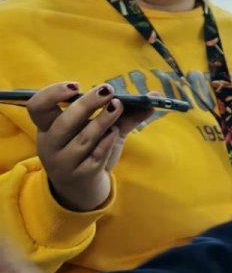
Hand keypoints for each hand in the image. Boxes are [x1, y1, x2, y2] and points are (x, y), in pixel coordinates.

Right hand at [28, 83, 154, 212]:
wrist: (83, 186)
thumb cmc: (90, 149)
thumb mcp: (102, 128)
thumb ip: (125, 112)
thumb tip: (155, 96)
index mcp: (49, 127)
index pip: (37, 107)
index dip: (52, 94)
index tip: (75, 86)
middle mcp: (51, 145)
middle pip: (64, 123)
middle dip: (86, 104)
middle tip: (107, 90)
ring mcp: (64, 162)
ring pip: (83, 139)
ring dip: (103, 121)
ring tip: (118, 107)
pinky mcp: (80, 175)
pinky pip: (96, 156)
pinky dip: (107, 142)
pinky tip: (115, 132)